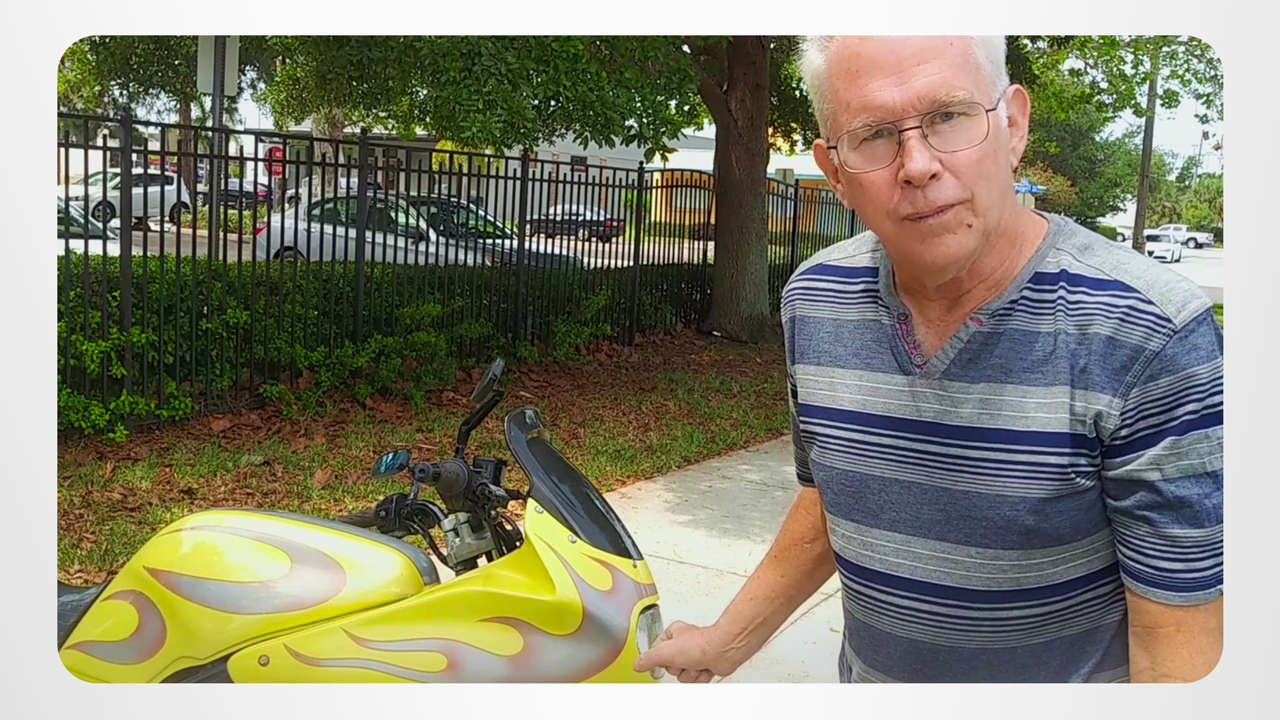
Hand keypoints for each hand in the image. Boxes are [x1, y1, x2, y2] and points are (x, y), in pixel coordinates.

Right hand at [633, 620, 747, 682]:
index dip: (661, 659)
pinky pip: (696, 679)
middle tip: (685, 660)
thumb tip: (637, 664)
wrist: (723, 651)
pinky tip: (705, 668)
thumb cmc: (700, 644)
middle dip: (678, 668)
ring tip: (697, 663)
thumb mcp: (665, 651)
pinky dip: (700, 677)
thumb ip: (648, 658)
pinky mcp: (705, 665)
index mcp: (673, 634)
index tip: (664, 659)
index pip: (656, 651)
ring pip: (683, 675)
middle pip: (670, 667)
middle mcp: (684, 643)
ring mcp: (695, 655)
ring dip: (690, 673)